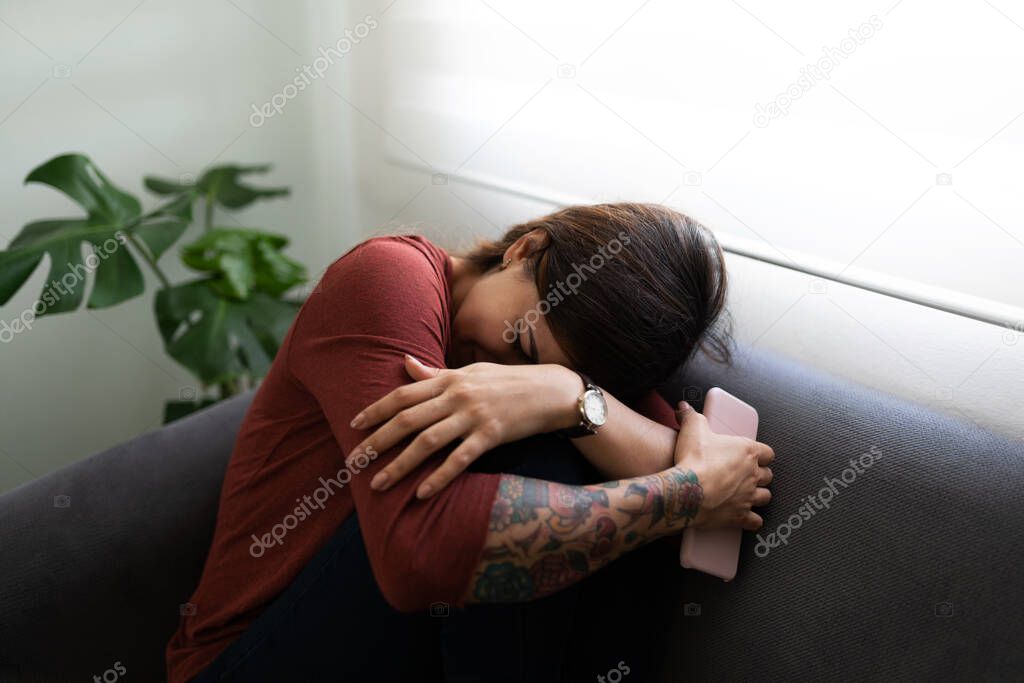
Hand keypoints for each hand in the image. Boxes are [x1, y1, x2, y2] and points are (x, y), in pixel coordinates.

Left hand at [350, 355, 581, 497]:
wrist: (549, 390)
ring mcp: (473, 416)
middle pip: (407, 420)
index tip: (353, 426)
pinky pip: (460, 460)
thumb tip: (403, 363)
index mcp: (448, 379)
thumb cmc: (505, 381)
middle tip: (354, 462)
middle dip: (377, 442)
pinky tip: (420, 493)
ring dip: (400, 465)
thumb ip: (434, 372)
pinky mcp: (491, 436)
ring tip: (378, 484)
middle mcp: (457, 396)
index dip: (375, 410)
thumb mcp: (469, 371)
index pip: (402, 395)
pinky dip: (439, 477)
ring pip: (427, 442)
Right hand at [670, 401, 773, 529]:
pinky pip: (756, 521)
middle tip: (748, 474)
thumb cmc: (693, 459)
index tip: (754, 455)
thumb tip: (684, 408)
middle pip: (768, 475)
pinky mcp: (740, 516)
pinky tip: (746, 518)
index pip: (767, 452)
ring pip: (765, 497)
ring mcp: (748, 497)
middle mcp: (753, 475)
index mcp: (747, 451)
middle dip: (760, 475)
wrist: (686, 490)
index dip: (761, 454)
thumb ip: (691, 416)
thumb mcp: (692, 428)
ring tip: (748, 494)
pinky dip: (752, 520)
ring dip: (759, 495)